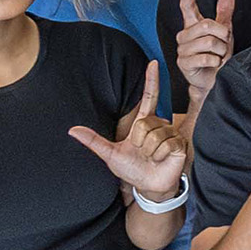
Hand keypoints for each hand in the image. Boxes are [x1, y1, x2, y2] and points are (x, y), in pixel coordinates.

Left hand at [68, 62, 189, 196]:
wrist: (149, 186)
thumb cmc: (132, 169)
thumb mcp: (110, 154)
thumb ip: (93, 141)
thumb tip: (72, 130)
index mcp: (143, 122)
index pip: (149, 96)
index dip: (151, 80)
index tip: (154, 63)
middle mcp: (158, 124)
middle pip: (144, 124)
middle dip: (139, 142)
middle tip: (142, 152)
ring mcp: (170, 133)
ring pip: (154, 135)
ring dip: (149, 151)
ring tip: (152, 157)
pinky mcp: (178, 144)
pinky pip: (165, 145)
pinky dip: (159, 155)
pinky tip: (161, 160)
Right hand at [175, 0, 235, 103]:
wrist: (215, 80)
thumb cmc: (217, 56)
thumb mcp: (224, 33)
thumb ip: (224, 12)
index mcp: (193, 26)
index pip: (188, 7)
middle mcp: (185, 36)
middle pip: (207, 25)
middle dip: (222, 36)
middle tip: (223, 46)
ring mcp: (182, 50)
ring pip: (209, 42)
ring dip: (220, 50)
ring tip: (218, 57)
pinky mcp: (183, 63)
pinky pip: (205, 57)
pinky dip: (215, 62)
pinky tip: (213, 65)